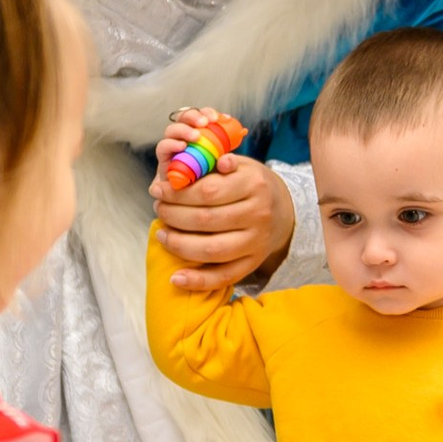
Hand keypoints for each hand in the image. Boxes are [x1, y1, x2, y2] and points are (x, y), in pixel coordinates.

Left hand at [152, 110, 294, 291]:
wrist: (285, 212)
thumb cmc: (253, 184)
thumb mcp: (241, 165)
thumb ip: (215, 161)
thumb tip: (191, 160)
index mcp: (254, 185)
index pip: (208, 191)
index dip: (177, 193)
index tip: (158, 190)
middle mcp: (257, 215)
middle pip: (206, 220)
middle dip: (173, 215)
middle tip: (158, 209)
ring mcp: (256, 242)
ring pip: (212, 250)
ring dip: (180, 244)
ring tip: (162, 234)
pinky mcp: (252, 264)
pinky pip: (224, 277)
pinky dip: (198, 281)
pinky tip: (176, 278)